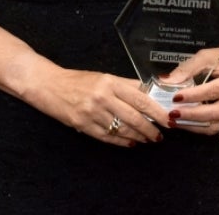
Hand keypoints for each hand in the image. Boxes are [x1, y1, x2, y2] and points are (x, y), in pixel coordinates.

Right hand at [29, 67, 169, 147]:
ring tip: (148, 139)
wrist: (49, 85)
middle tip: (160, 135)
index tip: (169, 120)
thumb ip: (126, 85)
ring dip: (139, 136)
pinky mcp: (83, 125)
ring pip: (123, 129)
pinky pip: (108, 137)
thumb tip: (150, 94)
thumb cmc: (78, 80)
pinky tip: (130, 143)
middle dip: (150, 129)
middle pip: (134, 117)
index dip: (157, 112)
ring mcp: (92, 112)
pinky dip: (122, 141)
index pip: (141, 98)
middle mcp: (103, 96)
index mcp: (110, 81)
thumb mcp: (104, 77)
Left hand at [158, 43, 218, 137]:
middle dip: (191, 116)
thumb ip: (186, 69)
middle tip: (173, 114)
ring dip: (193, 126)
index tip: (175, 97)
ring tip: (175, 121)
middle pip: (215, 113)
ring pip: (215, 125)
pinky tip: (186, 122)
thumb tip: (166, 81)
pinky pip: (217, 127)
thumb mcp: (205, 57)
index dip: (193, 96)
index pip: (212, 91)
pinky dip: (200, 127)